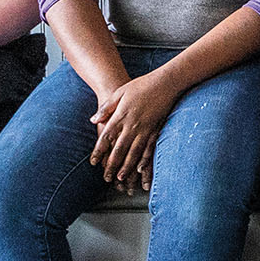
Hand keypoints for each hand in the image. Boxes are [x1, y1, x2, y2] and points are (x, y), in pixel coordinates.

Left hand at [89, 68, 185, 186]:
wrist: (165, 82)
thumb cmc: (141, 85)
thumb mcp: (119, 93)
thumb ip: (106, 108)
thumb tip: (93, 120)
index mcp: (121, 116)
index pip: (106, 137)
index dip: (99, 151)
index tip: (93, 162)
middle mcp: (132, 125)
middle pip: (119, 149)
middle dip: (112, 165)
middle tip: (106, 178)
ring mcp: (146, 128)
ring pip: (134, 152)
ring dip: (127, 167)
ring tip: (121, 178)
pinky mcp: (157, 129)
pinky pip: (150, 148)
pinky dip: (145, 160)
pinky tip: (141, 169)